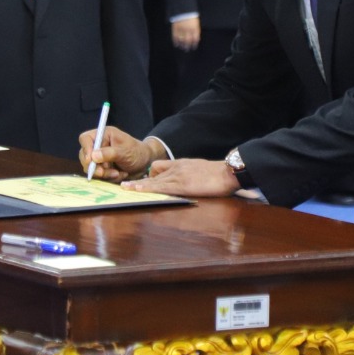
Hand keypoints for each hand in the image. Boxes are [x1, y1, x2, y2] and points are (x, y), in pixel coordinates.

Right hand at [79, 126, 161, 182]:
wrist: (145, 164)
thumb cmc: (137, 152)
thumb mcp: (124, 151)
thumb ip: (109, 153)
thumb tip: (93, 156)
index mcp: (103, 135)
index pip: (85, 139)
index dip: (86, 149)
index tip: (91, 160)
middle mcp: (98, 146)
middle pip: (85, 156)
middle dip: (94, 166)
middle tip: (103, 172)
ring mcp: (99, 158)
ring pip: (91, 168)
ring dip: (104, 174)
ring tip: (118, 173)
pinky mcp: (102, 168)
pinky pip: (99, 176)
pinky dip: (108, 178)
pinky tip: (120, 175)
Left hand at [122, 158, 239, 197]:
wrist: (228, 172)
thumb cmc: (219, 174)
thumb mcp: (202, 171)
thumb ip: (193, 175)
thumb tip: (192, 182)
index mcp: (182, 164)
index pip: (160, 166)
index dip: (150, 175)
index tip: (143, 182)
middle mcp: (177, 168)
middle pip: (153, 172)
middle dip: (139, 181)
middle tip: (125, 186)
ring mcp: (178, 176)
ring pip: (154, 180)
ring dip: (139, 185)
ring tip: (126, 189)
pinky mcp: (182, 185)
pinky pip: (161, 186)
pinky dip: (148, 188)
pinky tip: (139, 190)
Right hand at [170, 16, 200, 51]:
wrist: (183, 8)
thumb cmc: (191, 15)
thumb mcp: (196, 22)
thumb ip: (196, 30)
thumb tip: (196, 39)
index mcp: (195, 28)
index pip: (195, 39)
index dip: (194, 44)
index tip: (193, 47)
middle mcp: (188, 30)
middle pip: (188, 40)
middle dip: (188, 46)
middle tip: (187, 49)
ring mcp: (181, 29)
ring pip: (182, 39)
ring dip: (182, 44)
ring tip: (182, 48)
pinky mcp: (175, 28)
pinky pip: (175, 36)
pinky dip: (175, 41)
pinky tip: (176, 44)